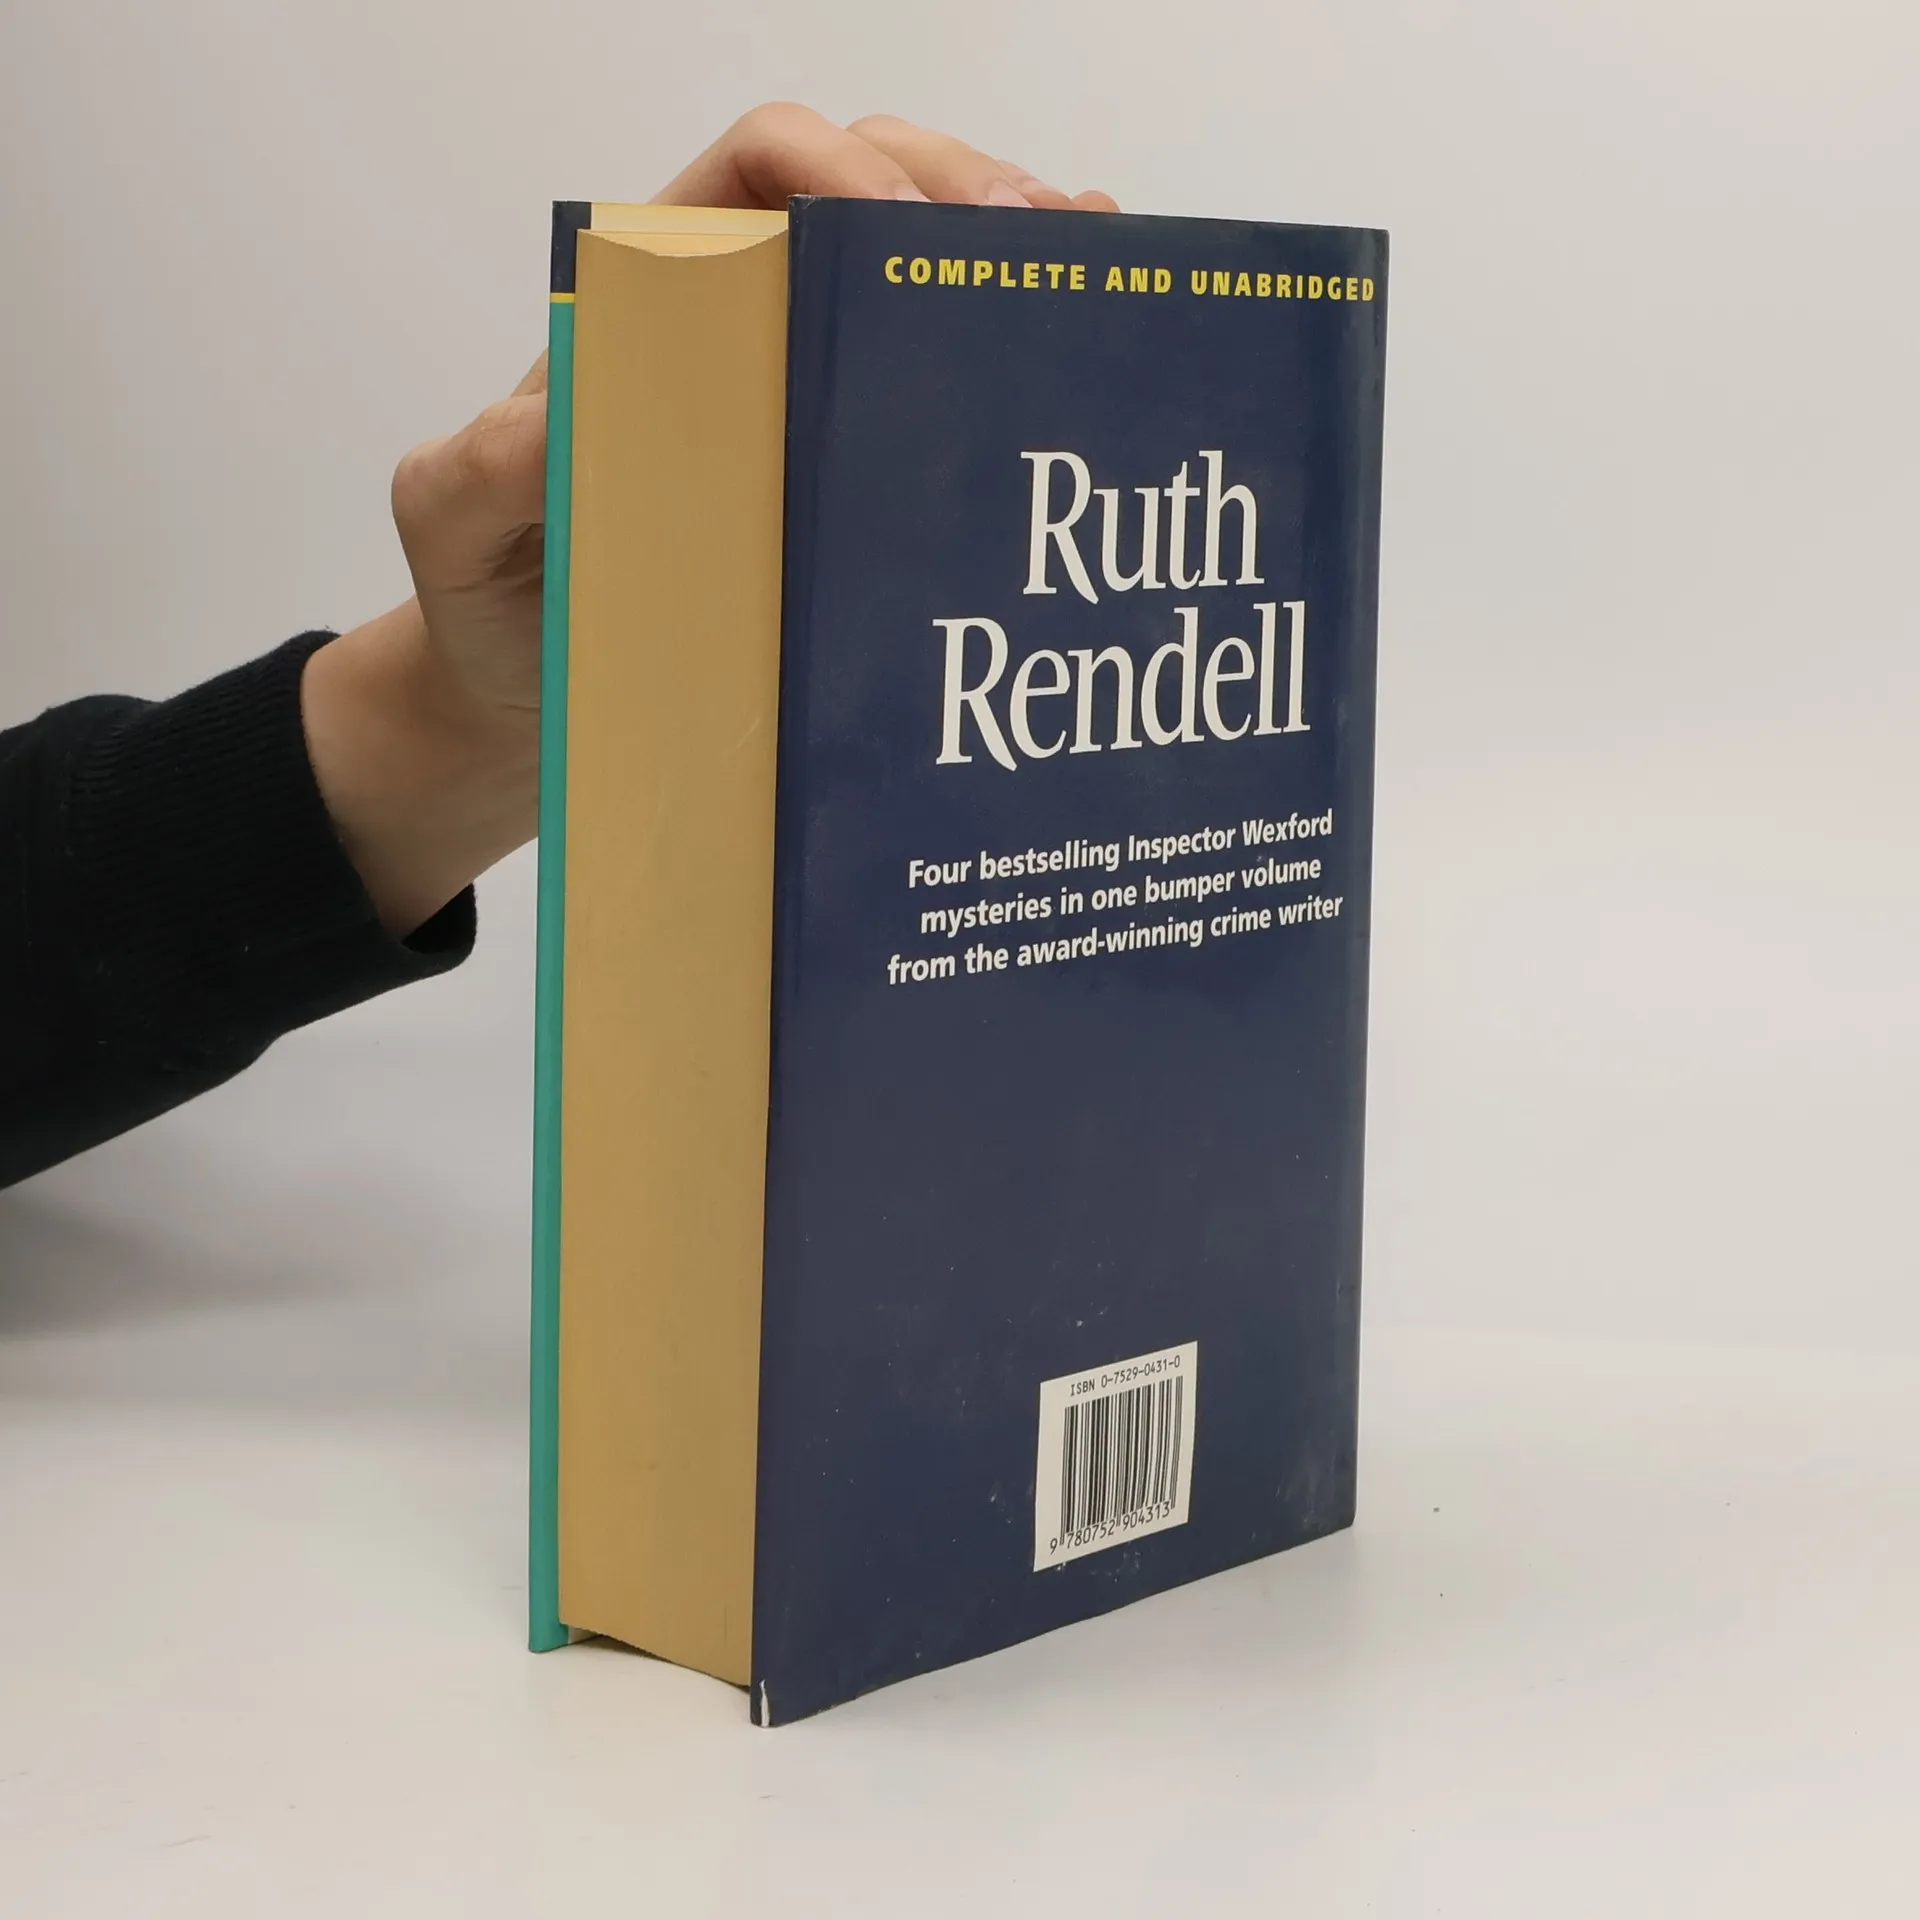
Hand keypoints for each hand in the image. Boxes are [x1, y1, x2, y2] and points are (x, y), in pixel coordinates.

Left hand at [303, 105, 1117, 935]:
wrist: (533, 701)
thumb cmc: (493, 603)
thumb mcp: (453, 531)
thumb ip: (479, 471)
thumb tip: (560, 424)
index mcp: (656, 304)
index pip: (759, 170)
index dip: (840, 168)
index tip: (899, 234)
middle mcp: (746, 331)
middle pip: (871, 197)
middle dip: (962, 199)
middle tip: (1034, 254)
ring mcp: (808, 403)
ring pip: (920, 288)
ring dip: (1009, 273)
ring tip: (1085, 291)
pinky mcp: (850, 482)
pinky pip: (934, 399)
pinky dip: (1010, 359)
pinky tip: (1075, 354)